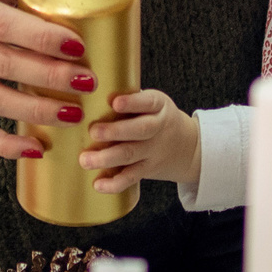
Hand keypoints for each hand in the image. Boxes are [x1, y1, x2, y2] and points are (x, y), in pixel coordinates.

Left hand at [78, 90, 200, 193]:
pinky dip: (115, 183)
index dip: (132, 102)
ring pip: (131, 155)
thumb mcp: (150, 101)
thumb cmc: (154, 116)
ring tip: (85, 160)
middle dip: (115, 131)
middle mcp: (158, 128)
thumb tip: (86, 87)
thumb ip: (128, 98)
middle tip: (93, 131)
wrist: (186, 145)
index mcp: (158, 105)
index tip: (114, 101)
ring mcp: (153, 151)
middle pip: (140, 130)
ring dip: (107, 158)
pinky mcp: (147, 169)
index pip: (148, 102)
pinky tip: (98, 184)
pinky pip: (131, 177)